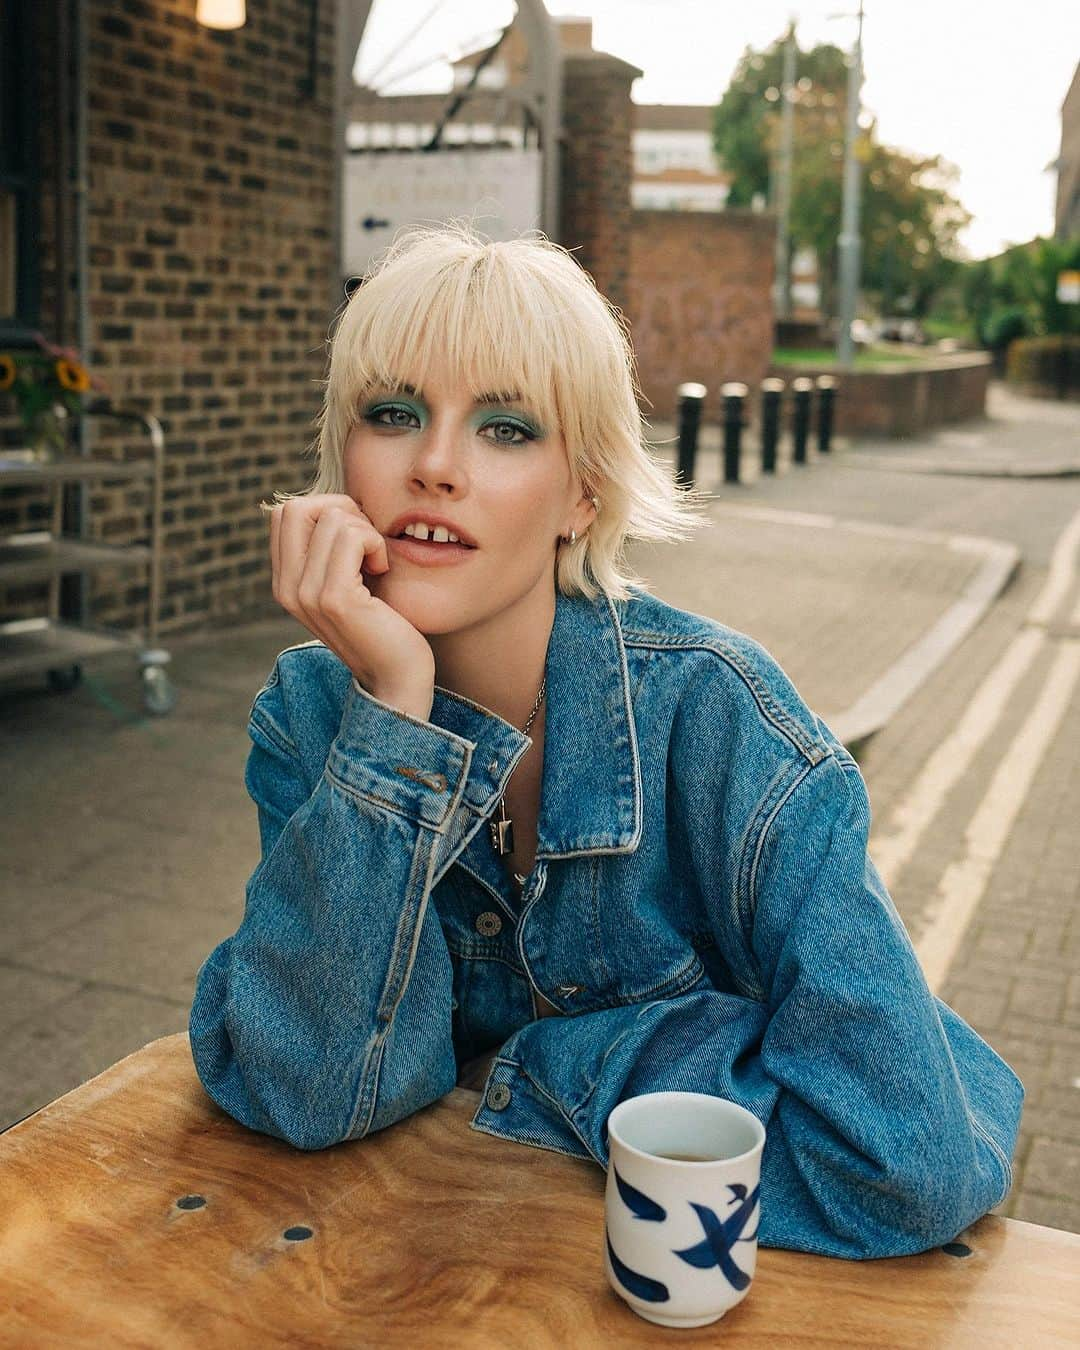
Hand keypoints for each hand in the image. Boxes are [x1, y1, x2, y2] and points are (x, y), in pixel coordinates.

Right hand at [269, 494, 434, 718]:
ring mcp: (306, 594)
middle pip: (296, 507)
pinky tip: (383, 570)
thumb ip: (329, 548)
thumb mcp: (347, 579)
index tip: (354, 539)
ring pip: (331, 517)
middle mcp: (287, 588)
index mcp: (285, 582)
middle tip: (367, 543)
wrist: (397, 677)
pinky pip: (352, 536)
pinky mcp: (333, 599)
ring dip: (366, 530)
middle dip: (341, 510)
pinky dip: (376, 543)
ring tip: (377, 562)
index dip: (326, 510)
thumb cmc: (383, 623)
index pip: (285, 513)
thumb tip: (335, 502)